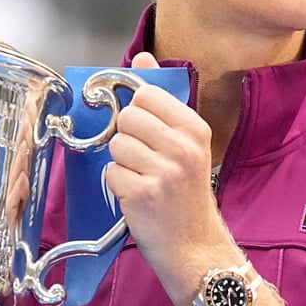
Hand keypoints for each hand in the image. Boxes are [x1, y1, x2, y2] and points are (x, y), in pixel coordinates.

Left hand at [105, 52, 232, 295]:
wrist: (194, 247)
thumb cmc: (186, 195)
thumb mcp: (185, 143)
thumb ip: (162, 99)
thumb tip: (142, 57)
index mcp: (195, 128)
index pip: (146, 94)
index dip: (138, 113)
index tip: (147, 132)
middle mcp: (183, 146)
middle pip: (126, 118)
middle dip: (127, 138)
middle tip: (144, 160)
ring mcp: (164, 170)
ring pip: (115, 144)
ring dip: (122, 163)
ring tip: (142, 179)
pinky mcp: (143, 193)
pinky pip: (111, 172)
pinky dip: (117, 185)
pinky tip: (137, 196)